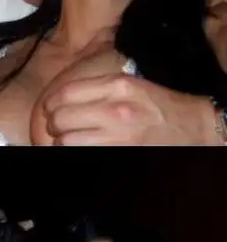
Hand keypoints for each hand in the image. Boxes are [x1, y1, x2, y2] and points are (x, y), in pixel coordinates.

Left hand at [37, 75, 221, 144]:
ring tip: (70, 141)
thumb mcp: (131, 85)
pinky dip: (75, 154)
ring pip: (66, 142)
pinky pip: (82, 155)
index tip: (49, 110)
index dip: (51, 104)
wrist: (192, 128)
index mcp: (116, 87)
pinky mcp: (118, 154)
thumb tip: (61, 98)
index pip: (64, 95)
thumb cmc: (160, 106)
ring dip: (63, 143)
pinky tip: (81, 150)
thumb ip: (98, 87)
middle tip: (59, 128)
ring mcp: (117, 136)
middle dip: (54, 125)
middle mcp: (115, 110)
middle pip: (60, 120)